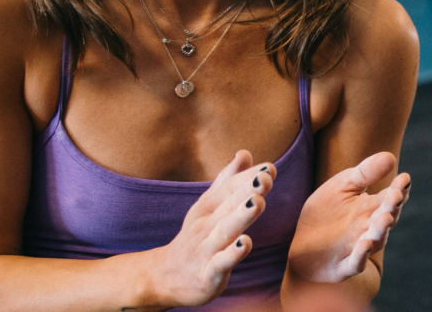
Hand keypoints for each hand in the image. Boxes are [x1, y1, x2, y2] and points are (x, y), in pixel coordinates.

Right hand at [140, 150, 272, 306]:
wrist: (162, 278)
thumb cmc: (196, 237)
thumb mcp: (208, 207)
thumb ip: (228, 181)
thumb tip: (245, 153)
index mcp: (208, 208)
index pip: (229, 189)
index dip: (248, 178)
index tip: (269, 168)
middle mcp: (206, 226)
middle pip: (228, 206)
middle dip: (247, 191)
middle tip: (265, 178)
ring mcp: (205, 250)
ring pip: (225, 231)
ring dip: (241, 216)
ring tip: (258, 202)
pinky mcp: (207, 274)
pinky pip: (220, 263)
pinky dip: (232, 253)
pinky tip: (245, 243)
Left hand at [287, 152, 410, 283]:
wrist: (301, 246)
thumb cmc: (325, 212)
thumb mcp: (342, 186)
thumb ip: (365, 173)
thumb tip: (390, 156)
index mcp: (372, 207)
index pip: (391, 198)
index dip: (399, 189)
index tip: (404, 178)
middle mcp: (371, 228)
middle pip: (386, 218)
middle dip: (392, 207)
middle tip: (396, 196)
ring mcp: (359, 248)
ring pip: (376, 240)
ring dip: (381, 230)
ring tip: (384, 217)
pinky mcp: (344, 267)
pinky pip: (355, 263)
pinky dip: (361, 255)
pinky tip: (364, 244)